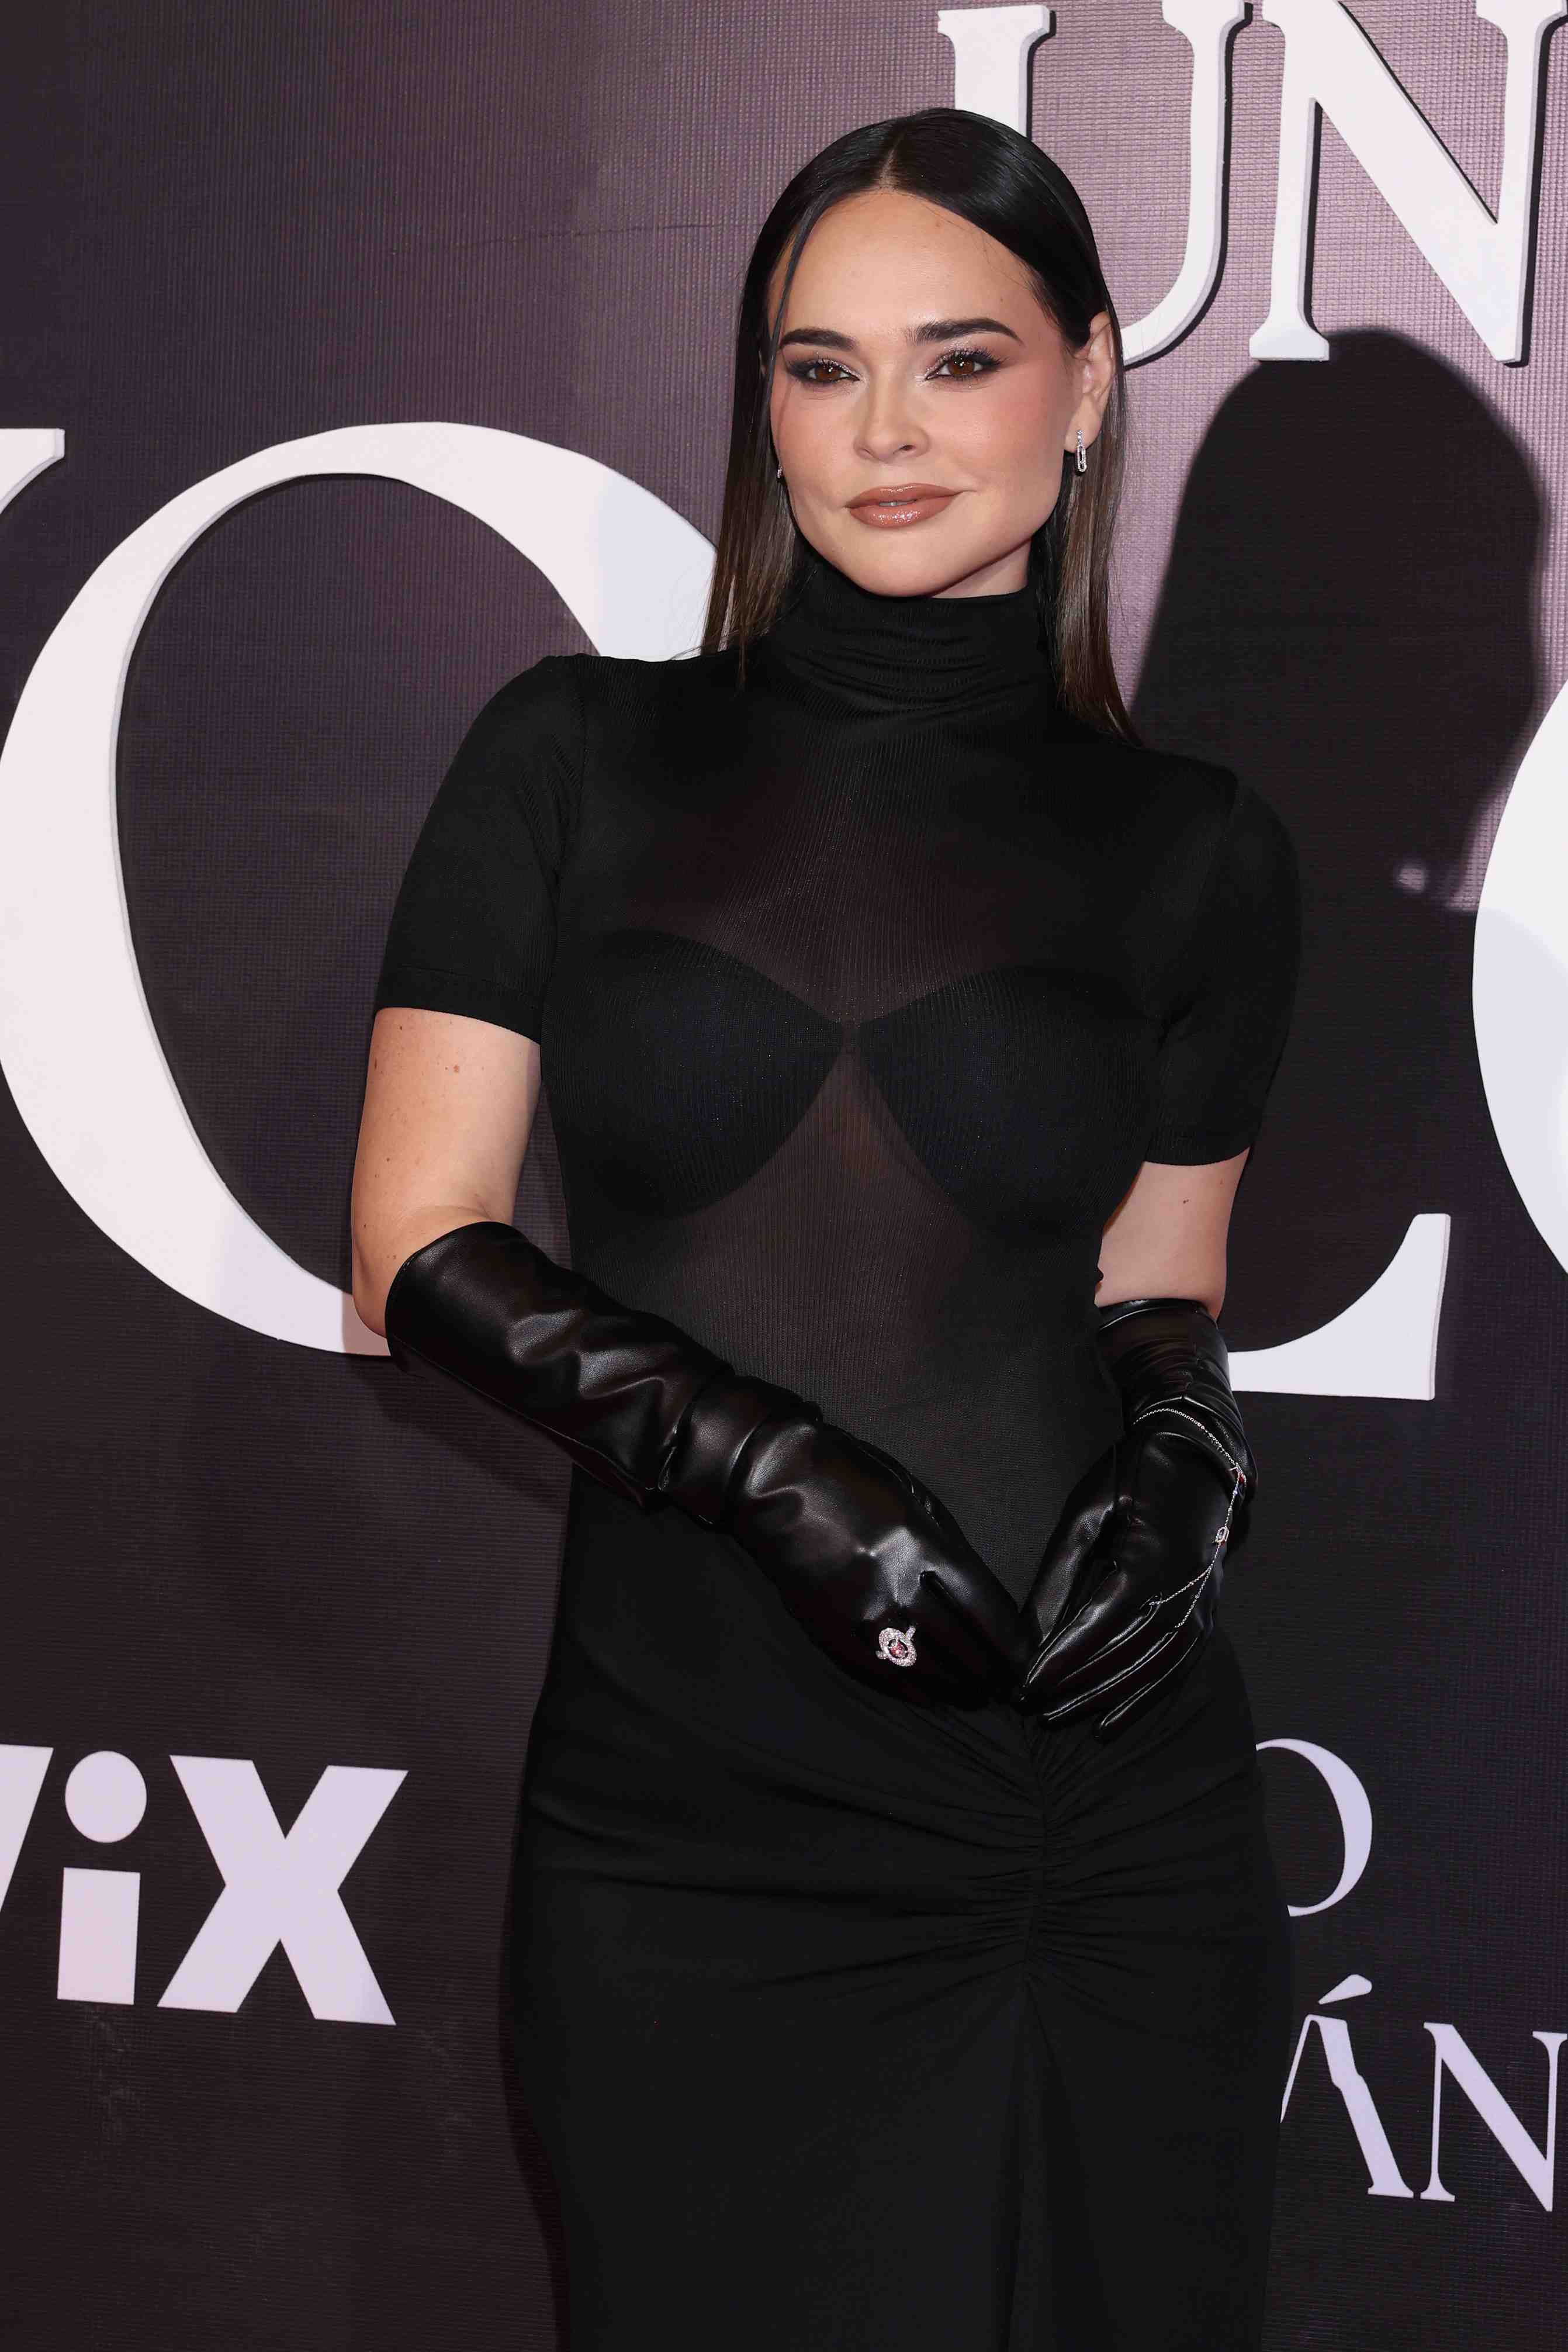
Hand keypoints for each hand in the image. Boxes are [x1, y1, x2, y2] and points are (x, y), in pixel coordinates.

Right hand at [726, 1417, 1021, 1706]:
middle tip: (1004, 1688)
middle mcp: (892, 1583)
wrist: (770, 1482)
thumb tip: (977, 1598)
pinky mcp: (826, 1627)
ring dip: (952, 1688)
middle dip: (986, 1673)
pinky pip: (875, 1671)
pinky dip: (906, 1689)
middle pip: (956, 1646)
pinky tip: (927, 1698)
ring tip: (973, 1698)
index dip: (1008, 1643)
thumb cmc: (849, 1477)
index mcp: (919, 1542)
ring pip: (918, 1667)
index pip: (981, 1608)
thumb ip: (946, 1545)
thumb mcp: (913, 1495)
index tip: (1023, 1660)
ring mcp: (856, 1611)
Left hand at [1013, 1363, 1247, 1735]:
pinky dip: (1145, 1698)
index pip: (1097, 1624)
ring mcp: (1202, 1603)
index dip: (1060, 1660)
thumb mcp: (1086, 1513)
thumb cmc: (1132, 1475)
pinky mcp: (1207, 1610)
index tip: (1025, 1688)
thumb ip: (1060, 1574)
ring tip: (1063, 1719)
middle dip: (1076, 1688)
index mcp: (1150, 1558)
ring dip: (1107, 1700)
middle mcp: (1183, 1589)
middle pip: (1125, 1655)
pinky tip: (1113, 1721)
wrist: (1199, 1453)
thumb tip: (1030, 1633)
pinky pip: (1178, 1666)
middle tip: (1033, 1710)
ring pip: (1153, 1669)